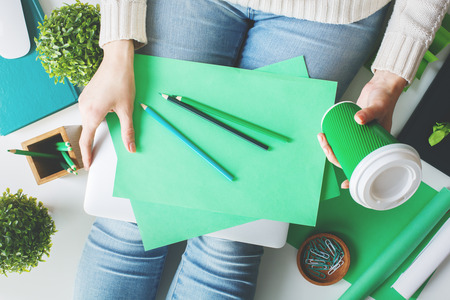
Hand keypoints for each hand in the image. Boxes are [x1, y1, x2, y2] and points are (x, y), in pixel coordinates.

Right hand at [78, 40, 135, 169]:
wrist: (117, 61)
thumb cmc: (122, 82)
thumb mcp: (127, 109)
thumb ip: (128, 131)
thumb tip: (131, 148)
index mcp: (93, 114)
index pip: (87, 140)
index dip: (87, 154)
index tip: (87, 164)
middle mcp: (84, 107)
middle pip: (87, 131)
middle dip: (92, 143)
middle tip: (97, 154)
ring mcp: (83, 100)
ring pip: (88, 121)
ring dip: (96, 128)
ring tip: (105, 131)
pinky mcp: (86, 95)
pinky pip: (89, 112)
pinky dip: (96, 118)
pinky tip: (107, 113)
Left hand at [318, 70, 406, 187]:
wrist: (382, 85)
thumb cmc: (386, 98)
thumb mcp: (379, 106)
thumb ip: (369, 112)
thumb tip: (357, 119)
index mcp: (377, 146)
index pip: (364, 166)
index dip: (354, 176)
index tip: (345, 185)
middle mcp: (367, 143)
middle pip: (348, 157)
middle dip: (332, 154)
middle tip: (324, 142)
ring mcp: (358, 135)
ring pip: (342, 148)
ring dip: (329, 147)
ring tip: (321, 137)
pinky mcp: (352, 127)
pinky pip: (341, 138)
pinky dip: (332, 139)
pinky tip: (324, 137)